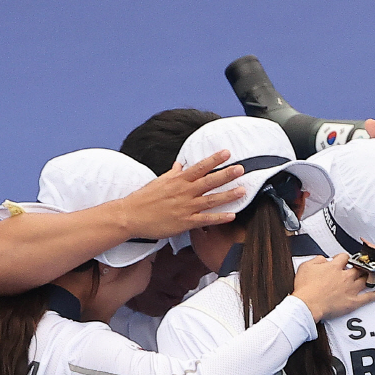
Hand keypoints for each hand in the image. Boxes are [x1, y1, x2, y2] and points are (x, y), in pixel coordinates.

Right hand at [117, 150, 246, 238]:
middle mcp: (184, 192)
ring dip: (228, 195)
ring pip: (211, 200)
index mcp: (178, 180)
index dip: (214, 159)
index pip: (200, 167)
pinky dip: (219, 218)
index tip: (227, 152)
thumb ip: (172, 174)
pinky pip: (205, 220)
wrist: (131, 216)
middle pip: (209, 181)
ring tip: (242, 190)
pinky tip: (231, 215)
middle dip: (226, 174)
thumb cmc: (143, 198)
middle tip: (241, 169)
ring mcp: (185, 208)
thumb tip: (179, 165)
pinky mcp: (185, 222)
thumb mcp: (158, 181)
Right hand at [292, 254, 374, 320]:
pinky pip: (368, 297)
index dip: (344, 258)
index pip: (344, 257)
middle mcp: (345, 277)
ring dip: (370, 276)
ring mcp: (350, 289)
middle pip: (358, 267)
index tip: (343, 260)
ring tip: (374, 275)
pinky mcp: (353, 302)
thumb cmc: (305, 289)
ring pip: (365, 279)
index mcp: (334, 267)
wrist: (307, 305)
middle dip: (360, 266)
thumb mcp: (305, 267)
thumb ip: (317, 260)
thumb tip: (323, 259)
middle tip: (361, 266)